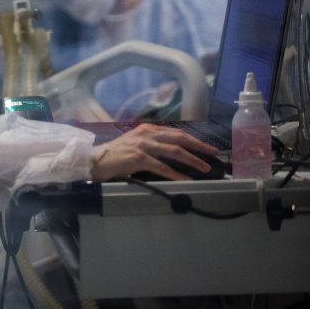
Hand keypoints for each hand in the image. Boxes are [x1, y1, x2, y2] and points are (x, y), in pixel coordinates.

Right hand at [88, 123, 217, 180]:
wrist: (95, 160)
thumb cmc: (115, 155)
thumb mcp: (135, 144)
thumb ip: (152, 144)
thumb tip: (173, 153)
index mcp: (147, 129)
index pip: (176, 132)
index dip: (193, 139)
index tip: (206, 147)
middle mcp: (147, 134)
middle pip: (180, 138)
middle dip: (199, 146)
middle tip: (213, 154)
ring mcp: (143, 145)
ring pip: (175, 151)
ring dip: (192, 160)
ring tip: (204, 168)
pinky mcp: (139, 158)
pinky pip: (162, 167)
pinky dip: (176, 174)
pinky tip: (185, 180)